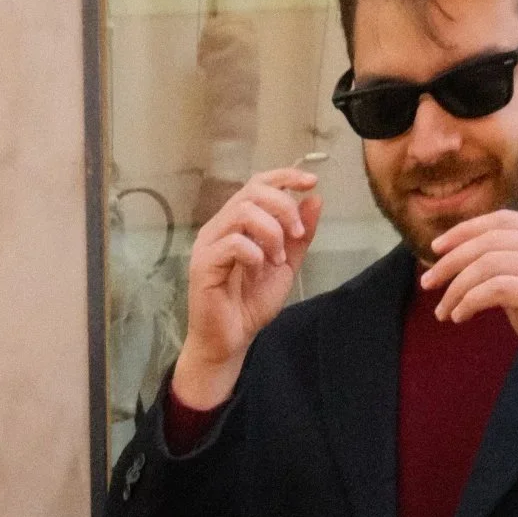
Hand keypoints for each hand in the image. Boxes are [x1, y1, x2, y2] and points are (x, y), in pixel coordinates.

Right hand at [172, 168, 319, 409]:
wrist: (230, 339)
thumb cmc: (250, 303)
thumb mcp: (286, 265)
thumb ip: (300, 235)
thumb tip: (314, 199)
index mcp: (236, 223)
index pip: (258, 184)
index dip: (285, 177)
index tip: (311, 183)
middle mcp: (219, 226)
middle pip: (252, 192)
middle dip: (283, 208)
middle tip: (297, 236)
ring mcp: (209, 244)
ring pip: (243, 212)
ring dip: (271, 232)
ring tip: (278, 259)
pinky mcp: (203, 264)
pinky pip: (233, 242)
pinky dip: (254, 253)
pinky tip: (258, 270)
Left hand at [417, 208, 517, 417]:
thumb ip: (509, 264)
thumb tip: (461, 258)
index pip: (502, 219)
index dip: (464, 230)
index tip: (436, 249)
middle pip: (489, 240)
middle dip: (451, 261)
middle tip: (428, 283)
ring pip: (487, 264)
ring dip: (456, 288)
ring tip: (444, 311)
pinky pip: (493, 289)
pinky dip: (468, 302)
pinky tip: (460, 317)